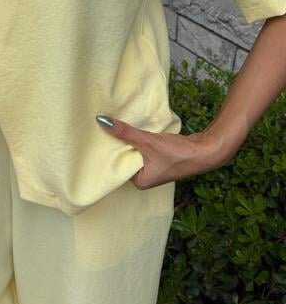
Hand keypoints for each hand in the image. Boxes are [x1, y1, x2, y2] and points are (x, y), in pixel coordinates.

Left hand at [96, 115, 232, 189]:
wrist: (205, 151)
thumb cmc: (177, 152)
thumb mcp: (147, 141)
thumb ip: (125, 132)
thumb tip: (102, 121)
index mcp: (139, 182)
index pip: (117, 166)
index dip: (109, 151)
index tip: (98, 137)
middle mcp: (145, 178)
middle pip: (126, 158)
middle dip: (119, 145)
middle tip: (104, 129)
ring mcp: (154, 169)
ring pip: (136, 152)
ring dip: (130, 141)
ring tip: (116, 127)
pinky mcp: (161, 159)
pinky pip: (144, 149)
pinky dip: (140, 140)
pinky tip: (134, 129)